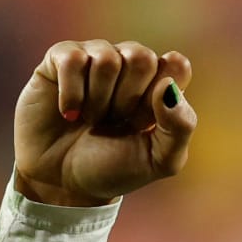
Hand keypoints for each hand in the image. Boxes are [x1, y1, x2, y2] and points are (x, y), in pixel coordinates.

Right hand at [14, 40, 195, 206]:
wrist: (63, 184)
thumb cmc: (113, 169)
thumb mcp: (159, 160)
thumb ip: (180, 126)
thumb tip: (167, 86)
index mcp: (158, 82)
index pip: (177, 65)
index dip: (160, 99)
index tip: (144, 125)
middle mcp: (128, 63)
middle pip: (141, 57)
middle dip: (128, 100)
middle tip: (116, 122)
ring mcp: (94, 57)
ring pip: (106, 59)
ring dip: (98, 101)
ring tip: (91, 120)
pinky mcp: (60, 59)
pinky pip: (72, 59)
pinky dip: (72, 94)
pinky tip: (68, 113)